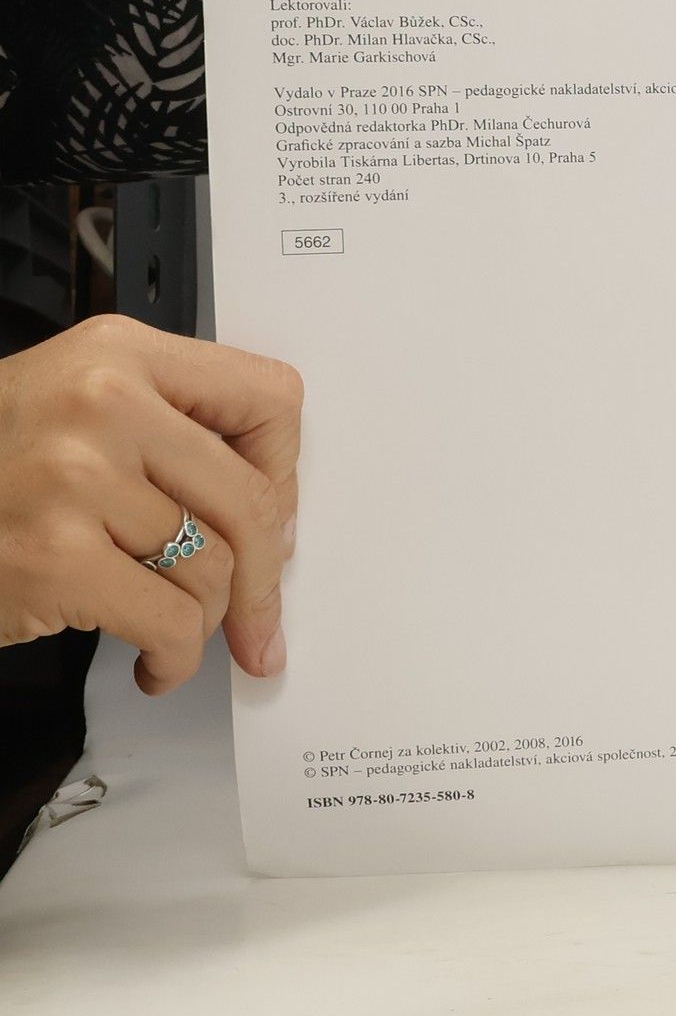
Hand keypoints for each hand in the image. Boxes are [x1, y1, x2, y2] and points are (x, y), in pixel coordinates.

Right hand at [0, 314, 302, 693]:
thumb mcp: (78, 409)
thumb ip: (171, 436)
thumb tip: (275, 525)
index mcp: (120, 353)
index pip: (268, 398)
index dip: (282, 470)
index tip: (274, 516)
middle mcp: (102, 403)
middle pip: (250, 499)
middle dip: (263, 577)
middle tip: (260, 620)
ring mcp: (74, 478)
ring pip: (213, 566)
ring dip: (205, 620)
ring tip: (174, 629)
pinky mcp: (53, 557)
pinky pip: (171, 622)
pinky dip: (175, 658)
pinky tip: (154, 662)